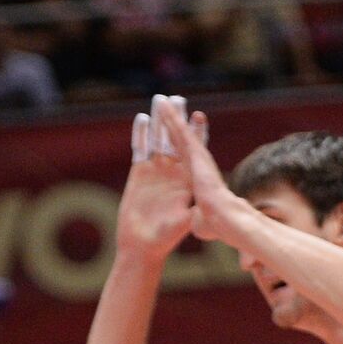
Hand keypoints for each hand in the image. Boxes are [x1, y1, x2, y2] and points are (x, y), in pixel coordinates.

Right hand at [115, 95, 204, 258]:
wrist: (144, 245)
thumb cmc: (167, 237)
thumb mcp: (184, 221)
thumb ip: (192, 210)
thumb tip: (203, 206)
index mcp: (188, 180)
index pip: (195, 152)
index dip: (197, 134)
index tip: (199, 116)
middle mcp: (173, 173)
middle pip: (176, 140)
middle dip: (177, 120)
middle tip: (177, 99)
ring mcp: (156, 172)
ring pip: (158, 140)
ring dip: (159, 121)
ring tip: (159, 100)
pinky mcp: (139, 173)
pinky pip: (140, 149)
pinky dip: (141, 134)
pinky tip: (142, 119)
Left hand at [153, 96, 246, 244]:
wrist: (224, 218)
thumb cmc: (214, 224)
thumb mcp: (200, 221)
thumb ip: (198, 219)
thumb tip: (199, 225)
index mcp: (195, 179)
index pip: (185, 160)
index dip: (180, 148)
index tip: (176, 138)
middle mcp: (195, 164)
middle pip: (182, 140)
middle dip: (176, 125)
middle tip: (173, 108)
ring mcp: (194, 155)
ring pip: (179, 131)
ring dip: (171, 115)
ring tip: (164, 100)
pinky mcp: (193, 151)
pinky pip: (178, 131)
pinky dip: (172, 117)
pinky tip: (164, 105)